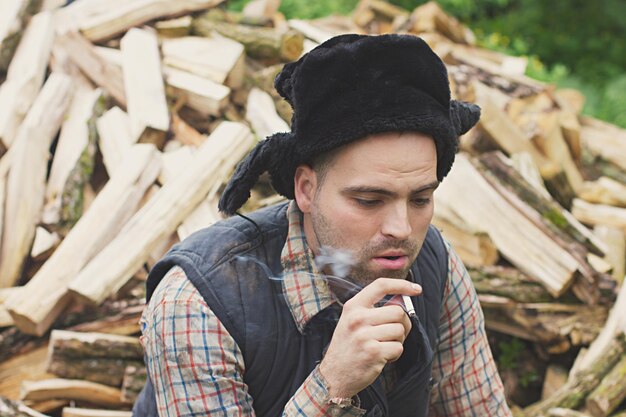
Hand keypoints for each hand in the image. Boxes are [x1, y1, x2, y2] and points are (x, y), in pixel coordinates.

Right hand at [319, 278, 421, 398]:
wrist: (333, 375)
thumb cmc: (348, 346)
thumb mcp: (352, 321)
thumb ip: (373, 309)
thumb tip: (401, 300)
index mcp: (353, 306)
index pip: (381, 285)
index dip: (401, 284)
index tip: (416, 288)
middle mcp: (358, 318)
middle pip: (398, 311)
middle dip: (403, 323)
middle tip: (394, 333)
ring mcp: (364, 335)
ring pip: (400, 330)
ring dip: (398, 340)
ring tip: (383, 346)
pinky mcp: (373, 352)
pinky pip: (398, 347)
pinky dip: (394, 354)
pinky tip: (382, 357)